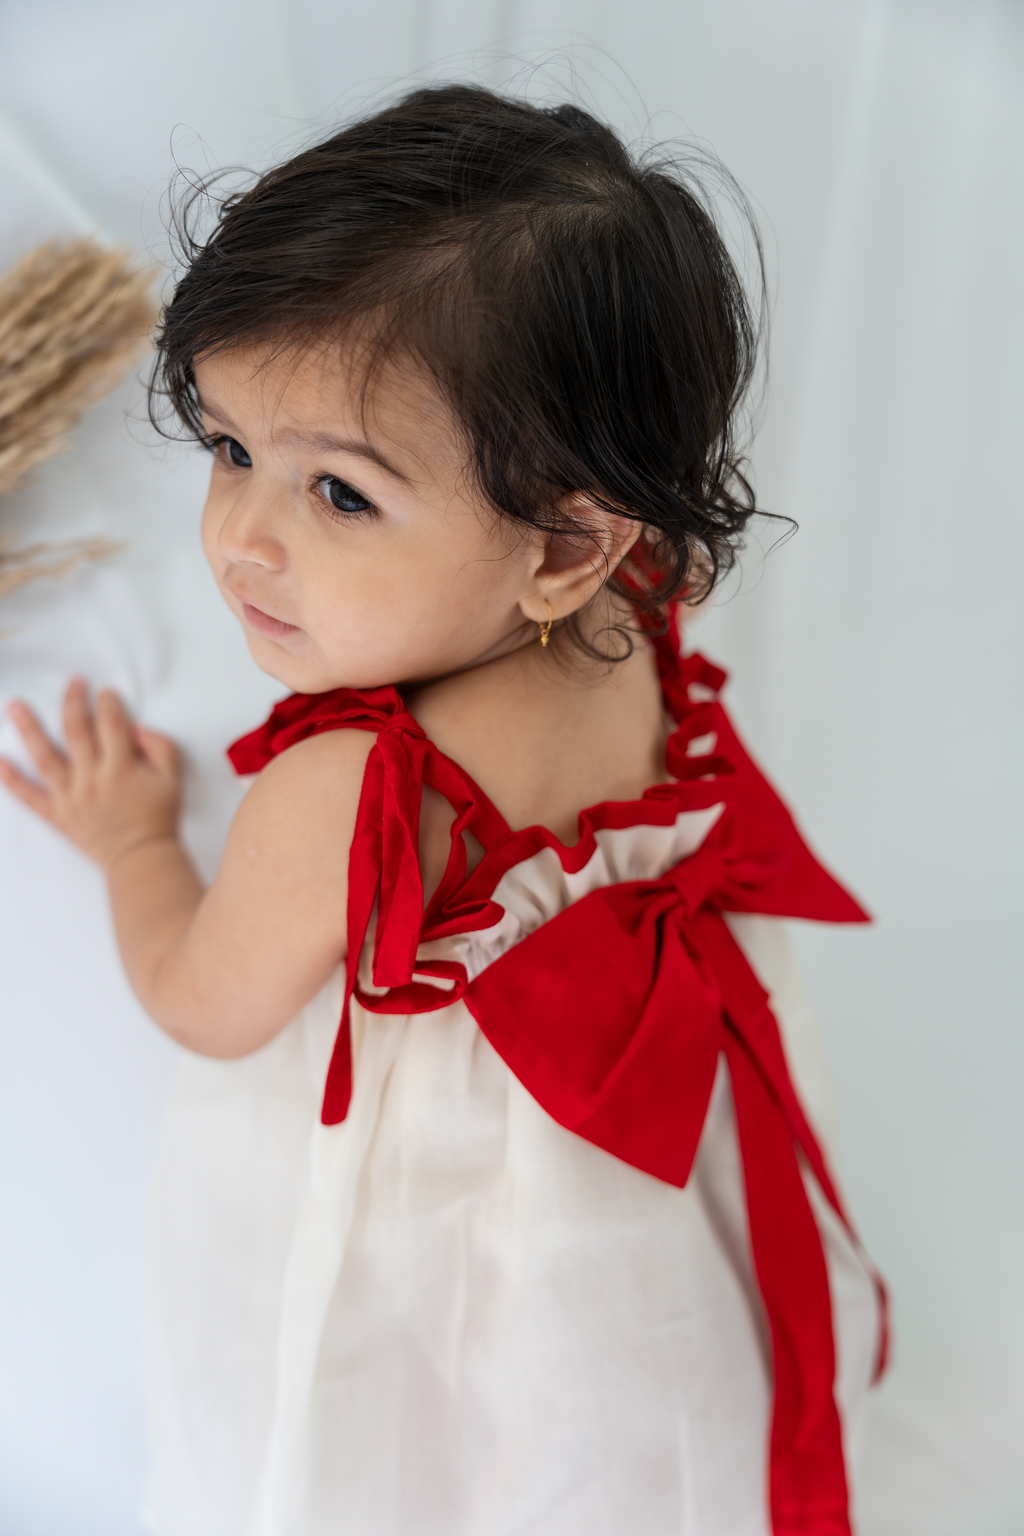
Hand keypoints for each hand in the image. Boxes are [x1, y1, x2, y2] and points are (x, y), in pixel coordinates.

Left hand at [0, 679, 181, 869]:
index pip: (111, 724)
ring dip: (29, 729)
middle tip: (72, 683)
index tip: (106, 693)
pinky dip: (12, 779)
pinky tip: (0, 759)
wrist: (140, 858)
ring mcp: (70, 797)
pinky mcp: (56, 815)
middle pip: (76, 731)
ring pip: (44, 757)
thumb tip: (133, 728)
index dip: (108, 703)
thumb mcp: (173, 778)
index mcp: (122, 768)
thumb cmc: (158, 817)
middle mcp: (92, 779)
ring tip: (15, 706)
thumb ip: (159, 746)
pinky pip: (29, 796)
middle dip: (73, 702)